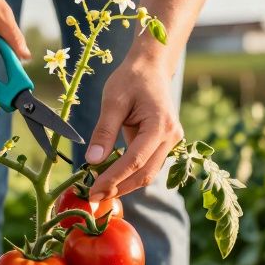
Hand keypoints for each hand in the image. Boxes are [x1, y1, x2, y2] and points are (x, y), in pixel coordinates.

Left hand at [86, 56, 182, 200]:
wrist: (152, 67)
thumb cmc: (131, 79)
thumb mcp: (113, 101)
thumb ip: (104, 132)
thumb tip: (92, 161)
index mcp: (160, 125)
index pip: (135, 160)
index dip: (113, 178)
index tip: (93, 190)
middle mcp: (171, 137)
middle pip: (145, 173)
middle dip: (119, 188)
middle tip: (93, 197)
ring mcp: (172, 142)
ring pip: (149, 173)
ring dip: (125, 184)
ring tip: (100, 191)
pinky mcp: (166, 144)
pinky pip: (149, 165)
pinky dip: (131, 175)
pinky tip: (112, 179)